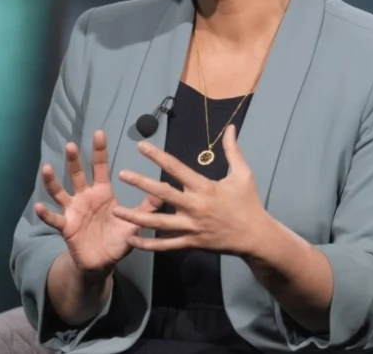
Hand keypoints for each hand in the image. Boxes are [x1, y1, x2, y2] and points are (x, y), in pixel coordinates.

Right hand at [34, 130, 160, 273]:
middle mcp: (85, 197)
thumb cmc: (118, 239)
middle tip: (71, 145)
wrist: (103, 263)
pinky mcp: (66, 227)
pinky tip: (38, 207)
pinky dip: (46, 214)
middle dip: (74, 160)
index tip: (99, 133)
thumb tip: (164, 188)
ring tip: (47, 168)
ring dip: (52, 181)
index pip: (99, 167)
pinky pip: (54, 219)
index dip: (99, 151)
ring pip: (60, 192)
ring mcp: (73, 211)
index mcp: (102, 193)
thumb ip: (148, 206)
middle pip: (77, 175)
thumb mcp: (135, 222)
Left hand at [112, 125, 270, 255]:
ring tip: (116, 211)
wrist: (255, 237)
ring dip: (135, 217)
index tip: (141, 146)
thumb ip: (233, 150)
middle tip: (121, 173)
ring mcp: (191, 227)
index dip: (157, 156)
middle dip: (141, 183)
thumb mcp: (244, 174)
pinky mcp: (191, 243)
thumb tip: (230, 128)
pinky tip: (132, 240)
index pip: (176, 168)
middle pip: (162, 193)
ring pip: (158, 223)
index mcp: (205, 188)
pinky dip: (148, 244)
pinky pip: (166, 245)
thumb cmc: (248, 203)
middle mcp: (194, 206)